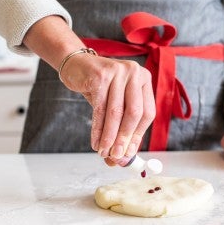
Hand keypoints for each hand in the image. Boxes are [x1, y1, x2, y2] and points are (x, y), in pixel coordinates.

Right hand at [23, 16, 154, 161]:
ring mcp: (118, 72)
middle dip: (124, 138)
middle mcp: (134, 73)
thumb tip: (121, 159)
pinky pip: (100, 108)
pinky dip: (98, 129)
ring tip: (104, 153)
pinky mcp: (101, 76)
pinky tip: (95, 142)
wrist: (76, 65)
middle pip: (134, 112)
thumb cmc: (99, 87)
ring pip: (115, 112)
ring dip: (109, 137)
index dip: (138, 135)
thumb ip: (120, 129)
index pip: (147, 113)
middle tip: (116, 156)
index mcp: (144, 79)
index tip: (129, 153)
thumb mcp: (115, 104)